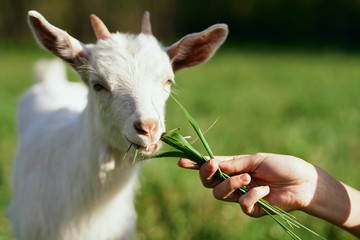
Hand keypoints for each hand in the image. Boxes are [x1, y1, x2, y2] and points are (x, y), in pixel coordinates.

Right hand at [178, 153, 317, 216]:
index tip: (182, 162)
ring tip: (248, 177)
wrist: (303, 182)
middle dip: (207, 175)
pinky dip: (252, 196)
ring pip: (220, 195)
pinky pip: (242, 205)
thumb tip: (211, 162)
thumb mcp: (255, 159)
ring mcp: (242, 196)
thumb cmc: (281, 166)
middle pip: (209, 184)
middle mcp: (235, 183)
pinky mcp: (253, 209)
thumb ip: (233, 163)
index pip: (211, 168)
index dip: (195, 166)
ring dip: (231, 184)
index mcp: (234, 168)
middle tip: (212, 165)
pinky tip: (265, 191)